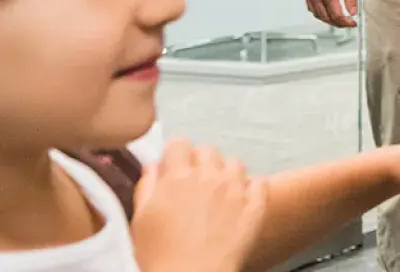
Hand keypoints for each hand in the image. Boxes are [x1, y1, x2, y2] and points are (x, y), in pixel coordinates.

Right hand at [132, 139, 266, 271]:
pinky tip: (240, 201)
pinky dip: (251, 188)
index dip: (175, 154)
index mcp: (178, 177)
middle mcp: (209, 177)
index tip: (175, 165)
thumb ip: (147, 186)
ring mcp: (235, 191)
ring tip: (218, 193)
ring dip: (226, 173)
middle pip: (208, 151)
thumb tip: (153, 167)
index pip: (179, 144)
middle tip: (195, 183)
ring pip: (235, 163)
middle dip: (200, 162)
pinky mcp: (255, 207)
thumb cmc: (160, 256)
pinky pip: (258, 182)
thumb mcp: (140, 219)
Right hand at [303, 0, 356, 28]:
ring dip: (329, 20)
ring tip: (338, 20)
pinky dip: (320, 14)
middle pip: (327, 18)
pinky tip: (327, 12)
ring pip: (318, 15)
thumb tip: (353, 12)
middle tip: (347, 23)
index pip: (337, 15)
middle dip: (338, 23)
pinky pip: (312, 9)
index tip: (352, 23)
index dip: (346, 22)